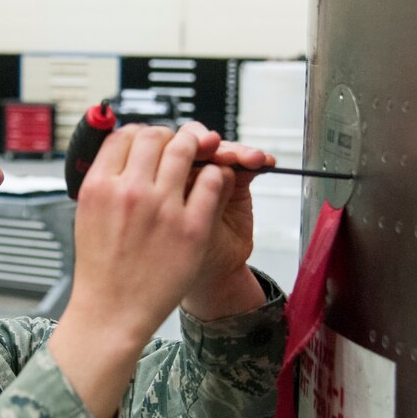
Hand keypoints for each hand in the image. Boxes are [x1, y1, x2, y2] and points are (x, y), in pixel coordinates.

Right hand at [66, 123, 234, 343]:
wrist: (113, 312)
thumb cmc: (101, 269)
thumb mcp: (87, 215)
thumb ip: (104, 180)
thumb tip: (123, 151)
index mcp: (99, 186)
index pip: (124, 135)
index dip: (140, 134)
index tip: (148, 142)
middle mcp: (129, 192)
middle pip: (156, 135)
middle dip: (168, 137)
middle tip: (175, 148)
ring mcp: (162, 208)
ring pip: (187, 148)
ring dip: (194, 149)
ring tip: (196, 159)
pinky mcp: (193, 227)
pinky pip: (213, 180)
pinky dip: (214, 176)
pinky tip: (207, 186)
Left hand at [177, 122, 274, 318]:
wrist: (207, 277)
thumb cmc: (175, 258)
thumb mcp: (173, 229)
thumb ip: (183, 194)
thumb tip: (193, 160)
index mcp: (153, 179)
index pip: (163, 147)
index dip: (179, 144)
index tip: (196, 148)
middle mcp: (179, 172)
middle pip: (192, 140)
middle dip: (208, 143)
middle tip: (219, 150)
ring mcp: (205, 174)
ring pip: (219, 148)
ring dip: (235, 150)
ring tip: (249, 159)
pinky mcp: (233, 181)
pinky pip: (242, 163)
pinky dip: (253, 160)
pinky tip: (262, 162)